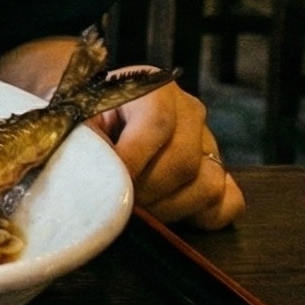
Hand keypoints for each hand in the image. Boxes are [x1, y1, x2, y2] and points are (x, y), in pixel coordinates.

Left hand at [94, 79, 243, 228]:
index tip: (107, 188)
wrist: (95, 116)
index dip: (132, 162)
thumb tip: (90, 175)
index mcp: (152, 88)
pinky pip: (229, 202)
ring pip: (207, 185)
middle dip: (146, 193)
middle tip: (118, 206)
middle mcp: (188, 110)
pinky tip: (170, 213)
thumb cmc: (83, 120)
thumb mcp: (75, 119)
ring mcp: (209, 141)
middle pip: (182, 163)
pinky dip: (202, 216)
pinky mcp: (220, 170)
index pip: (156, 125)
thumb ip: (84, 141)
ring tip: (137, 210)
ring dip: (168, 209)